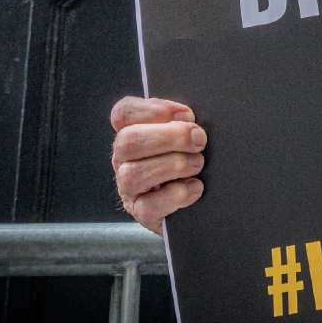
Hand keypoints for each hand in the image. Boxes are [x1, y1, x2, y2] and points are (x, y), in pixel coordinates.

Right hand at [110, 96, 206, 234]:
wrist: (199, 202)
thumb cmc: (189, 159)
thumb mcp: (185, 135)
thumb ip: (182, 122)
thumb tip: (188, 118)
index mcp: (133, 132)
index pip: (123, 113)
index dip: (153, 109)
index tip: (186, 114)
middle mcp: (124, 159)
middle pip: (128, 141)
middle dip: (169, 137)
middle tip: (198, 140)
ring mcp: (129, 188)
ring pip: (133, 174)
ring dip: (173, 165)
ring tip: (197, 164)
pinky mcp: (142, 213)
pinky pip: (149, 206)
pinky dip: (176, 195)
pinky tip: (194, 188)